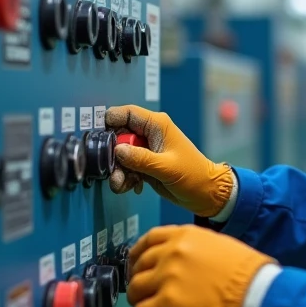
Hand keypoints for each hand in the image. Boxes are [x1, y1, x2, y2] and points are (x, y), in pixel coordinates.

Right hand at [105, 105, 236, 217]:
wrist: (205, 194)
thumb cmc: (193, 175)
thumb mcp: (166, 167)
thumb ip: (140, 159)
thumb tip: (117, 150)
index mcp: (157, 125)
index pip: (127, 113)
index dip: (111, 122)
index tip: (101, 139)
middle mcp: (150, 134)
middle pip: (119, 136)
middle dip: (113, 156)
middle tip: (114, 171)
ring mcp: (147, 150)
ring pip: (120, 155)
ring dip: (118, 170)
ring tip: (123, 184)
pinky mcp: (145, 164)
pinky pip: (126, 167)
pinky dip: (126, 177)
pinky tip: (134, 186)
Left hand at [127, 225, 275, 306]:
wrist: (257, 293)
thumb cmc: (249, 274)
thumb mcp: (220, 246)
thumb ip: (195, 251)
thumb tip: (184, 266)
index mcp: (185, 236)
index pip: (149, 239)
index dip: (139, 255)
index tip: (138, 266)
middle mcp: (172, 252)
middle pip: (138, 266)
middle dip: (140, 281)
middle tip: (149, 294)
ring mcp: (167, 276)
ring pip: (134, 290)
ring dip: (141, 302)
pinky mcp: (167, 303)